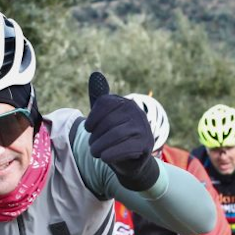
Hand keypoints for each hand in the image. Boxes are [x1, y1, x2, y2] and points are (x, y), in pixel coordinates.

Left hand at [86, 71, 159, 190]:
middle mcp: (136, 112)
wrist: (131, 161)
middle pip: (108, 122)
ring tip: (95, 153)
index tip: (88, 129)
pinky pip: (125, 148)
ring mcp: (143, 127)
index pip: (104, 104)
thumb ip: (99, 98)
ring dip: (100, 147)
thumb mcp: (105, 117)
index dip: (92, 119)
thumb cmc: (114, 137)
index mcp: (125, 103)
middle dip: (95, 137)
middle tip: (92, 146)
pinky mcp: (146, 144)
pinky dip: (111, 154)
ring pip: (115, 135)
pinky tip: (105, 158)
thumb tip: (96, 74)